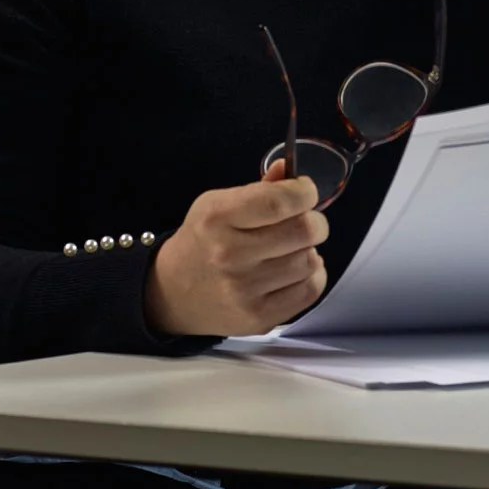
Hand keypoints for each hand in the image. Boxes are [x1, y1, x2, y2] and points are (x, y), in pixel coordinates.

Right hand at [143, 163, 329, 336]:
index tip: (304, 191)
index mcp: (217, 217)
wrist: (174, 292)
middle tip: (305, 221)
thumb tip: (291, 171)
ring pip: (309, 261)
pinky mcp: (258, 316)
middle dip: (314, 221)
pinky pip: (310, 290)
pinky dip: (311, 276)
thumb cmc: (203, 242)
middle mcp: (229, 254)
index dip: (304, 192)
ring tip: (292, 249)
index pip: (279, 201)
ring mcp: (244, 289)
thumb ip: (260, 189)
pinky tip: (294, 271)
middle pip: (304, 231)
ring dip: (308, 250)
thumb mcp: (217, 205)